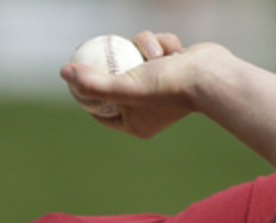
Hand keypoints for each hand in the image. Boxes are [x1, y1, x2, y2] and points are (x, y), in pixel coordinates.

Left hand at [60, 32, 229, 138]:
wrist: (210, 76)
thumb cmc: (167, 87)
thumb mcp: (124, 87)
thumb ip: (93, 84)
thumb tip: (65, 73)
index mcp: (135, 124)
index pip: (100, 109)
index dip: (86, 91)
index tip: (78, 73)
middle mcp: (148, 109)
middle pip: (117, 80)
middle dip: (115, 64)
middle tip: (98, 48)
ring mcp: (162, 87)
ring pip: (137, 57)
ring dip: (145, 48)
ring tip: (156, 54)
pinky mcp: (175, 67)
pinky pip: (157, 48)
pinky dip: (163, 44)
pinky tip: (174, 49)